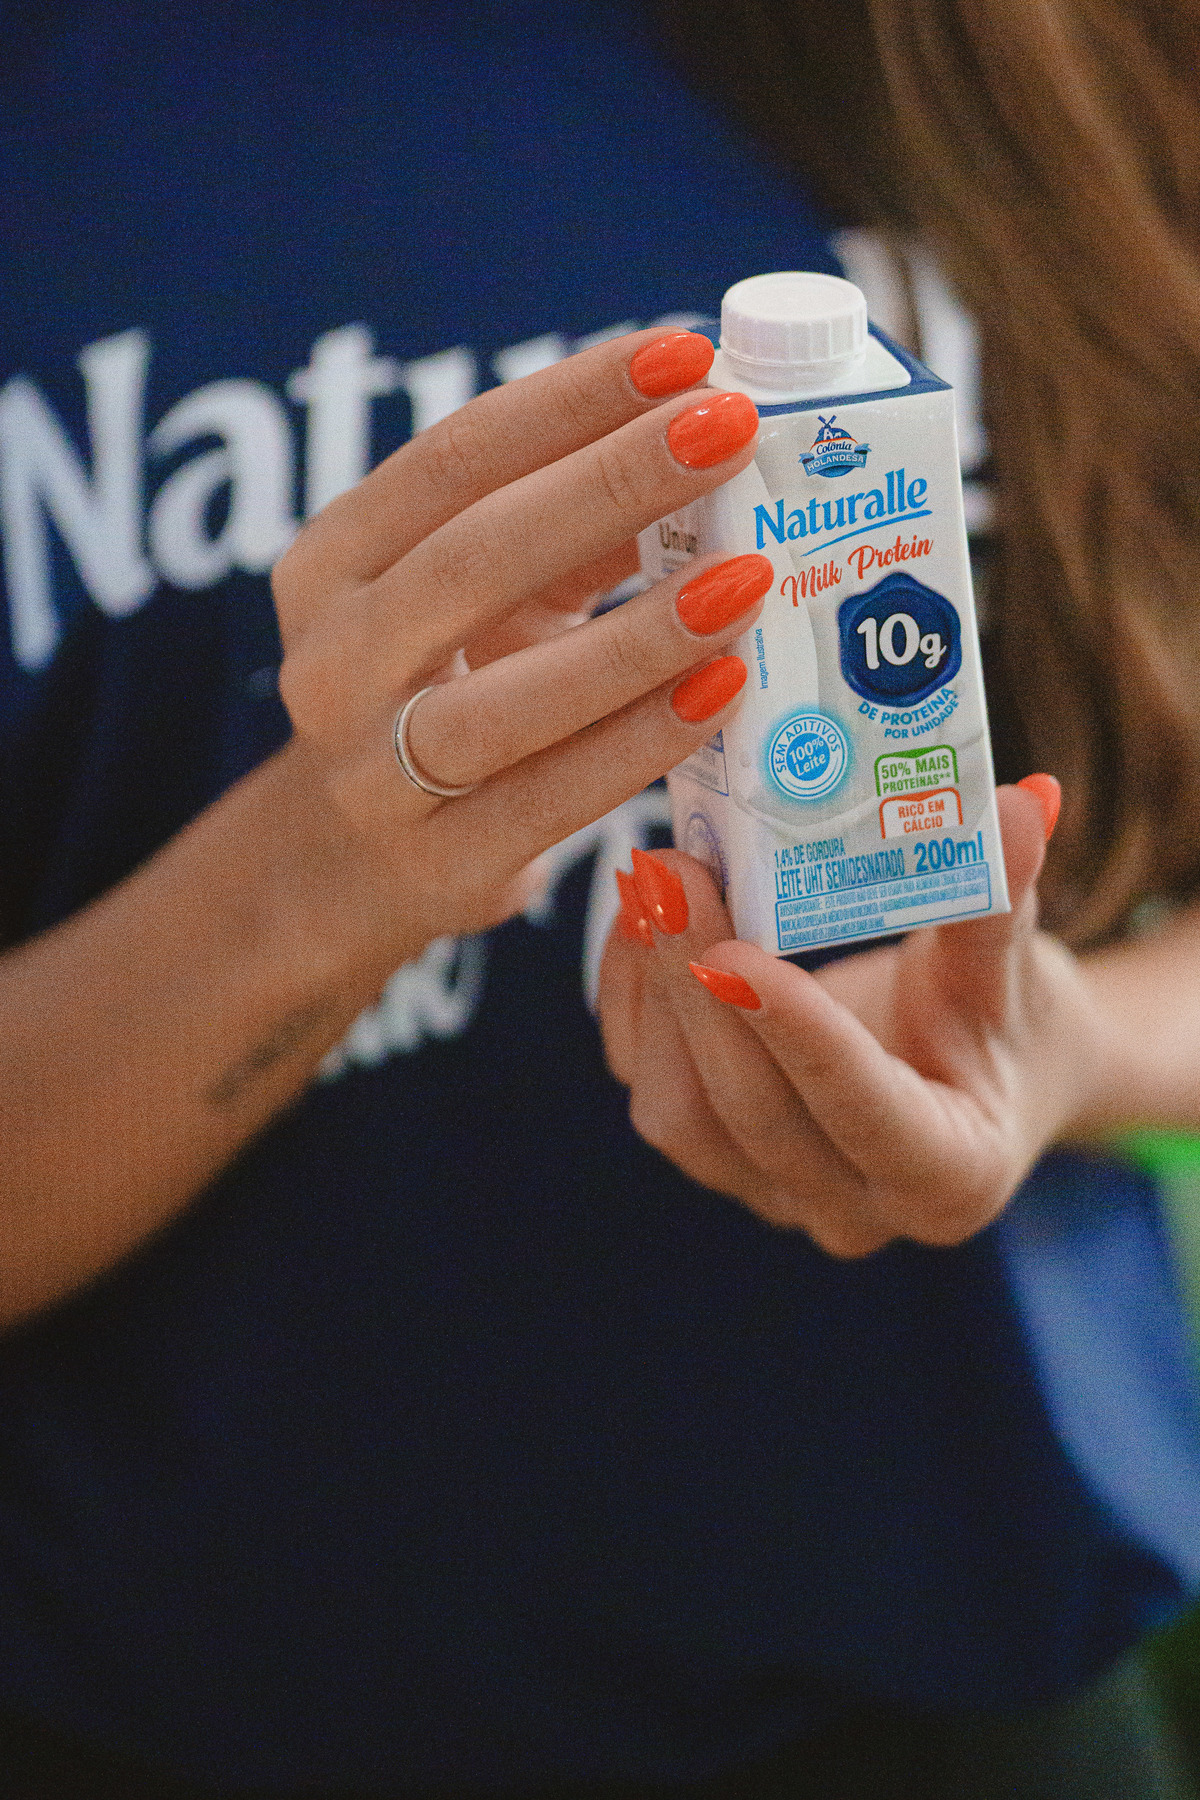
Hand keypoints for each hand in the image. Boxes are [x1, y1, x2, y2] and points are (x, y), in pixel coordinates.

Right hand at [271, 329, 773, 960]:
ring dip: (637, 634)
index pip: (453, 458)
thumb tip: (714, 436)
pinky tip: (722, 691)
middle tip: (731, 428)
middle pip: (473, 556)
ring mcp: (376, 771)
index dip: (569, 399)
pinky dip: (640, 742)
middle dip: (611, 482)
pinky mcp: (439, 862)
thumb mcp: (487, 597)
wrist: (356, 863)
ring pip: (506, 694)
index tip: (684, 351)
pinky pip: (550, 796)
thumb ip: (574, 528)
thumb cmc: (446, 693)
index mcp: (335, 562)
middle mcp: (333, 660)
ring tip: (749, 576)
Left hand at [599, 779, 1102, 1255]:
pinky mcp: (714, 1156)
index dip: (803, 1039)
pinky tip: (633, 914)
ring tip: (650, 881)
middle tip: (674, 873)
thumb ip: (1004, 897)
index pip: (868, 1115)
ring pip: (682, 1114)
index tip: (741, 951)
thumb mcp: (1017, 966)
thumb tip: (1026, 800)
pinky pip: (648, 1087)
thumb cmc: (1008, 1019)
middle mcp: (851, 1207)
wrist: (980, 1074)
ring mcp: (772, 1191)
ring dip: (655, 995)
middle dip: (701, 991)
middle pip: (754, 1115)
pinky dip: (631, 1002)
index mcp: (950, 1174)